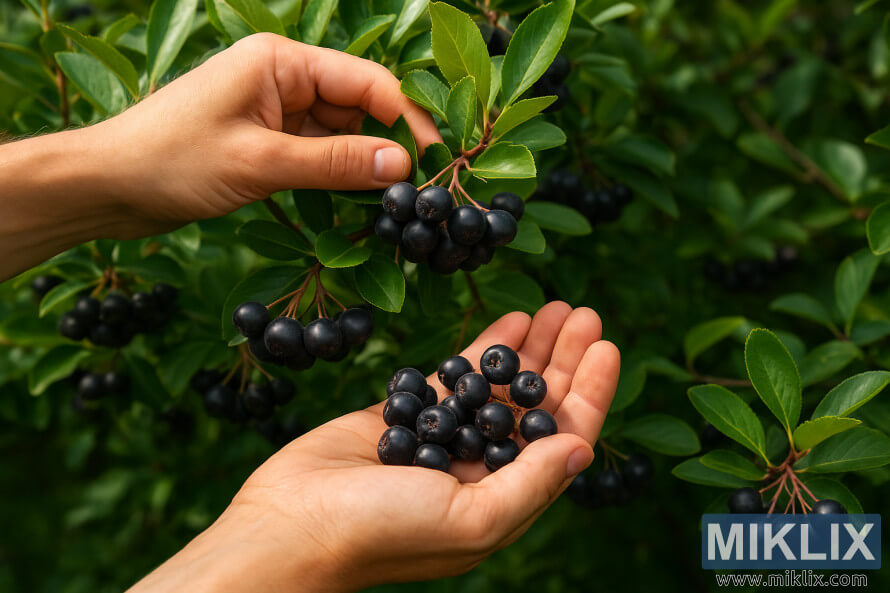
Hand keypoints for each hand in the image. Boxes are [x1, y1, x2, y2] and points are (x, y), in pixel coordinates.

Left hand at [0, 33, 441, 278]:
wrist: (107, 186)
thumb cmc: (171, 160)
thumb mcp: (261, 163)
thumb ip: (335, 164)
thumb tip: (403, 167)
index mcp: (281, 62)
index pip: (366, 82)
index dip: (406, 121)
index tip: (438, 161)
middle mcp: (283, 79)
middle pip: (359, 109)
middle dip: (389, 148)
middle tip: (422, 193)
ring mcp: (275, 112)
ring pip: (341, 137)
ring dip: (365, 169)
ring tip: (394, 208)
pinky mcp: (267, 143)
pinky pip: (318, 157)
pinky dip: (338, 180)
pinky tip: (359, 208)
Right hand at [128, 303, 619, 592]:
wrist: (291, 524)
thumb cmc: (382, 532)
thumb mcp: (471, 519)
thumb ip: (530, 484)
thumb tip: (584, 447)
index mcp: (504, 500)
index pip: (562, 439)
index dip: (590, 394)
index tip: (608, 347)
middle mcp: (482, 469)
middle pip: (536, 404)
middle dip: (565, 360)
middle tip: (587, 313)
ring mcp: (445, 437)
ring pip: (501, 384)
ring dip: (531, 347)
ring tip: (557, 307)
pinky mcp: (409, 413)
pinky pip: (457, 374)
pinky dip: (485, 348)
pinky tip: (512, 320)